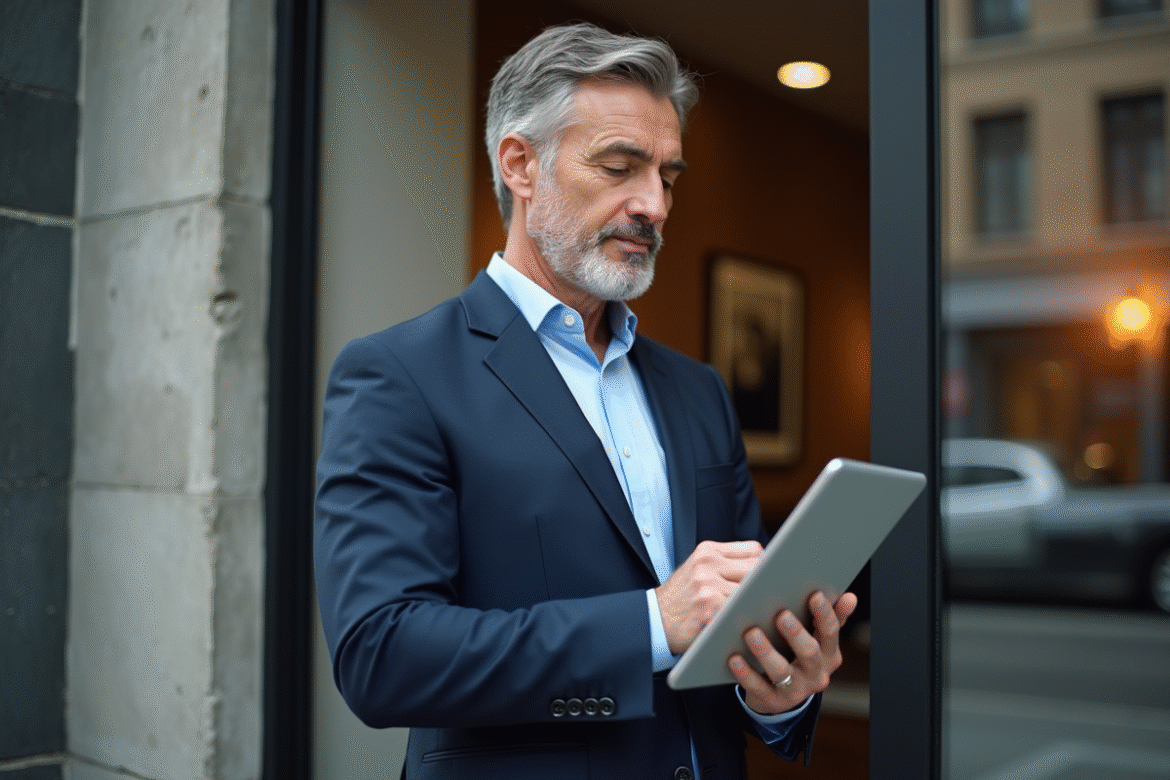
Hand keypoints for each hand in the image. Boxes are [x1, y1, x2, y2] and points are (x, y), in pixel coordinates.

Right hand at [654, 540, 763, 653]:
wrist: (655, 620)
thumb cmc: (681, 598)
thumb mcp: (698, 569)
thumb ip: (726, 564)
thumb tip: (766, 568)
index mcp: (707, 551)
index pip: (754, 550)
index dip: (764, 566)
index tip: (766, 580)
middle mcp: (707, 563)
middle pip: (757, 568)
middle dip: (763, 585)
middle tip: (765, 599)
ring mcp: (709, 585)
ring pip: (752, 591)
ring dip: (755, 604)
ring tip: (752, 613)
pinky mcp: (710, 608)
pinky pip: (741, 610)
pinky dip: (745, 618)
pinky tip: (742, 624)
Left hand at [728, 590, 857, 714]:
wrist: (782, 696)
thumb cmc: (798, 655)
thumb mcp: (817, 639)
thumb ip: (832, 618)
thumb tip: (850, 597)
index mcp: (829, 655)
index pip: (830, 632)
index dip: (824, 614)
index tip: (814, 594)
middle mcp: (816, 674)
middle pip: (809, 653)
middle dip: (796, 633)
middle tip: (781, 614)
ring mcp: (795, 691)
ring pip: (781, 671)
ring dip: (766, 651)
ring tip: (751, 632)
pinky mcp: (772, 701)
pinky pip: (758, 686)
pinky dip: (745, 672)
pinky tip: (734, 657)